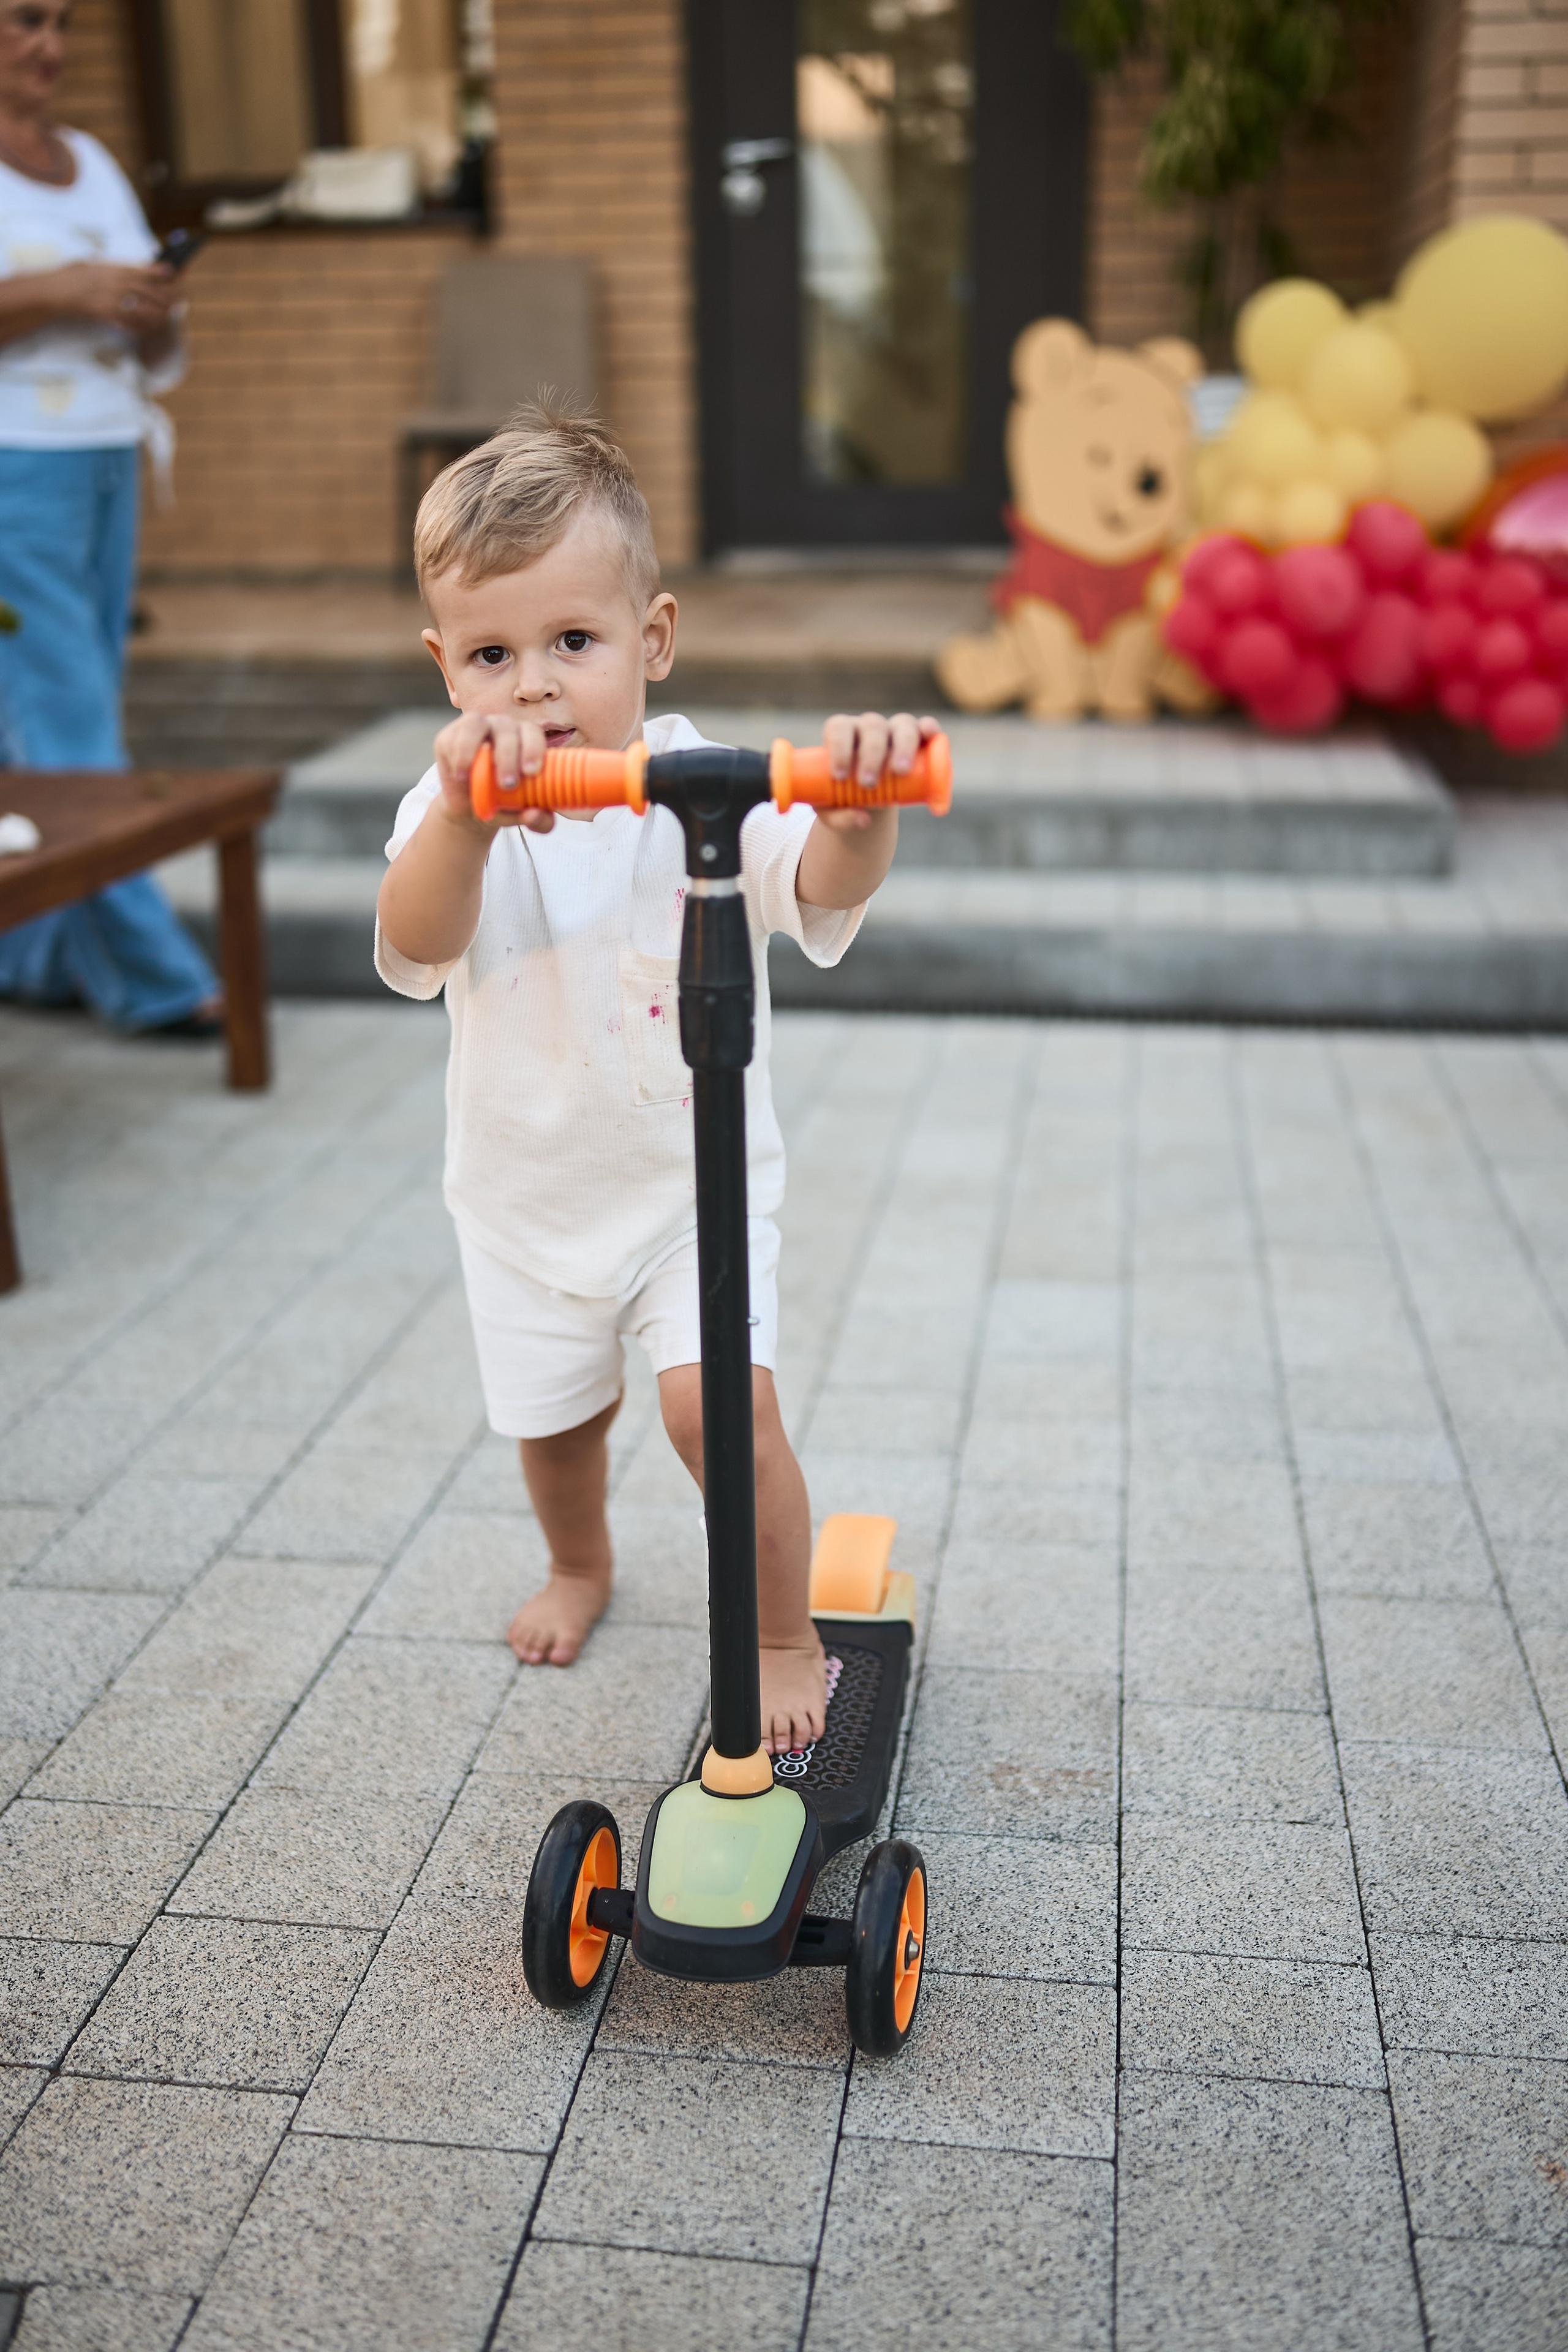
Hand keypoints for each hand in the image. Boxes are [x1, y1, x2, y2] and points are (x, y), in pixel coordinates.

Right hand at [53, 261, 178, 333]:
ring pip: (143, 309)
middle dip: (165, 297)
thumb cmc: (71, 276)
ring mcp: (112, 299)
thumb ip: (112, 267)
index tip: (172, 273)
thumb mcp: (92, 264)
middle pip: (149, 291)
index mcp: (113, 269)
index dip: (159, 273)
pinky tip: (147, 330)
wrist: (54, 291)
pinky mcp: (106, 315)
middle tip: (175, 302)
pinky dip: (140, 328)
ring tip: (165, 318)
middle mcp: (115, 283)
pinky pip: (129, 324)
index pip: (143, 271)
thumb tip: (129, 268)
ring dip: (157, 315)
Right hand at [432, 710, 555, 833]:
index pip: (532, 733)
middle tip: (508, 785)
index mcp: (524, 738)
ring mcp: (475, 728)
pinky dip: (456, 757)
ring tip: (474, 778)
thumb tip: (536, 815)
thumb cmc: (504, 803)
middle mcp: (501, 727)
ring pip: (475, 724)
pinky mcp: (450, 736)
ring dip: (475, 749)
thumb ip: (539, 820)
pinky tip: (461, 777)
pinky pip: (452, 739)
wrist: (470, 809)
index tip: (531, 772)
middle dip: (508, 756)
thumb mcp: (523, 816)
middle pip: (506, 728)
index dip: (533, 749)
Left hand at [817, 710, 939, 831]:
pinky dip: (929, 728)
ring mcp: (894, 729)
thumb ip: (838, 819)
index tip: (840, 777)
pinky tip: (931, 734)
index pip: (840, 728)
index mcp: (842, 733)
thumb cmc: (842, 799)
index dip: (839, 747)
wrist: (867, 801)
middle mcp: (869, 726)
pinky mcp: (917, 737)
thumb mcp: (831, 812)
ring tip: (900, 772)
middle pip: (873, 727)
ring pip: (902, 725)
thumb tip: (863, 820)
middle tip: (868, 784)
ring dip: (902, 746)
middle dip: (871, 754)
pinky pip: (926, 727)